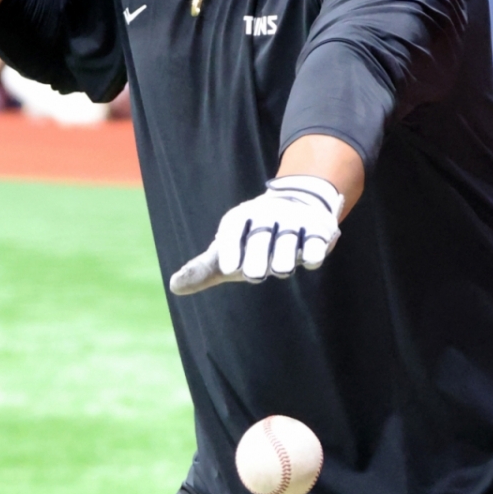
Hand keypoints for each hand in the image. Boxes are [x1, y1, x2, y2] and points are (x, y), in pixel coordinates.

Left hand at [169, 176, 343, 295]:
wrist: (296, 206)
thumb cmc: (252, 239)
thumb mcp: (227, 251)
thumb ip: (203, 270)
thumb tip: (174, 287)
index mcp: (240, 218)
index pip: (233, 232)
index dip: (231, 250)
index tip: (229, 269)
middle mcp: (266, 215)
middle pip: (260, 238)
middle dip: (257, 256)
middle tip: (253, 274)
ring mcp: (293, 219)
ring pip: (287, 240)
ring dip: (283, 256)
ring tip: (280, 269)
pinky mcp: (318, 226)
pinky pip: (315, 240)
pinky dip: (313, 251)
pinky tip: (308, 261)